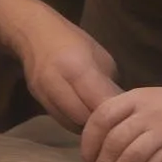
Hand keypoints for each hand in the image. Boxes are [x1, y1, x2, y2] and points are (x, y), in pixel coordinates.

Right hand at [18, 18, 121, 132]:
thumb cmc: (74, 41)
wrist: (34, 34)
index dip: (116, 113)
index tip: (127, 116)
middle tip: (115, 122)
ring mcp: (45, 94)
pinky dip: (75, 124)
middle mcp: (58, 83)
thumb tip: (122, 110)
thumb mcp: (100, 57)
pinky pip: (61, 121)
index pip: (100, 102)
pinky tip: (85, 119)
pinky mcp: (39, 101)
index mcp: (78, 68)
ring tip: (101, 123)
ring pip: (71, 124)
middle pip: (84, 118)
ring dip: (88, 127)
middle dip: (101, 123)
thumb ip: (108, 86)